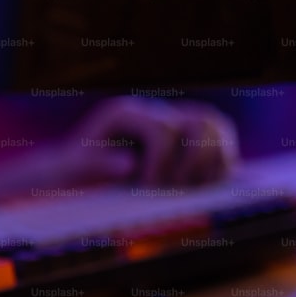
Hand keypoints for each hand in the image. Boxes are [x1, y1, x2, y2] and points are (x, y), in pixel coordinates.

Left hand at [60, 96, 239, 185]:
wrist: (77, 163)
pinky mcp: (184, 133)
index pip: (163, 129)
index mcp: (125, 113)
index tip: (149, 186)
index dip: (162, 161)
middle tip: (173, 186)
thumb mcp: (77, 166)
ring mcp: (171, 118)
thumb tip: (130, 164)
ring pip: (215, 126)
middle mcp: (152, 110)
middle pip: (200, 123)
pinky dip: (221, 159)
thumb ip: (99, 165)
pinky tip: (203, 181)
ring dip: (213, 160)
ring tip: (191, 184)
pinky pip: (220, 135)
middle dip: (192, 161)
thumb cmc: (74, 165)